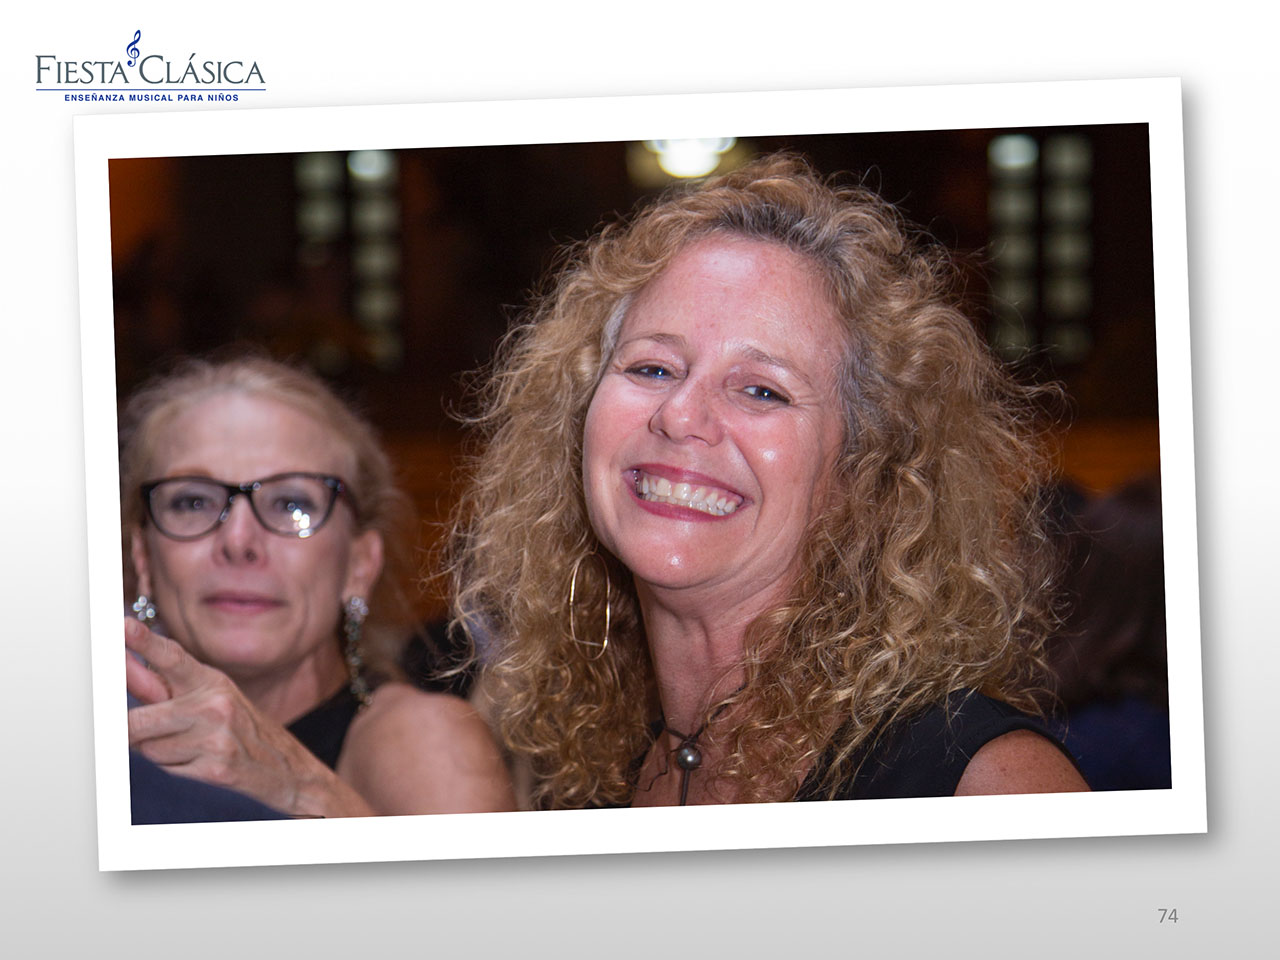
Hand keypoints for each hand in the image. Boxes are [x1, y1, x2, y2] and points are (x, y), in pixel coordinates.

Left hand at [124, 617, 373, 817]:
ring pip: (148, 749)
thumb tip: (121, 666)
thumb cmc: (236, 726)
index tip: (124, 627)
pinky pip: (166, 769)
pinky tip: (198, 762)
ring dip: (157, 751)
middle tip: (137, 730)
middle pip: (137, 721)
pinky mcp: (215, 768)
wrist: (285, 766)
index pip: (172, 657)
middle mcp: (215, 705)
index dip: (146, 642)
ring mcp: (216, 737)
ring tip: (188, 746)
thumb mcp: (207, 696)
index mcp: (210, 681)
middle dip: (129, 730)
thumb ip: (161, 684)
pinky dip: (173, 768)